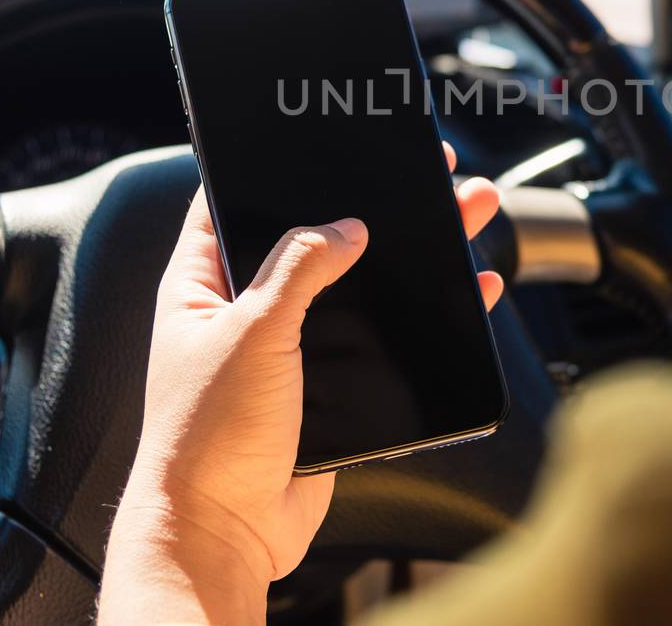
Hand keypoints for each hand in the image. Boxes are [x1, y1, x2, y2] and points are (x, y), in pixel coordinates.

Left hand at [99, 144, 502, 624]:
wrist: (224, 534)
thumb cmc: (207, 437)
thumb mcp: (251, 332)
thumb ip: (299, 269)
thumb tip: (346, 226)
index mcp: (203, 285)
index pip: (233, 204)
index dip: (278, 168)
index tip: (327, 137)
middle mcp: (246, 311)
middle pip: (318, 239)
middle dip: (374, 205)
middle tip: (428, 175)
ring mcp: (290, 350)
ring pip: (360, 287)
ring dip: (412, 255)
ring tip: (466, 214)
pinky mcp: (329, 389)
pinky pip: (382, 340)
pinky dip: (426, 317)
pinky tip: (468, 292)